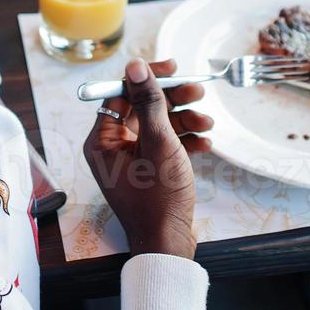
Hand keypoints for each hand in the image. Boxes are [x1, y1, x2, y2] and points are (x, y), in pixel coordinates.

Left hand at [84, 58, 213, 258]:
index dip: (148, 79)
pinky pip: (164, 147)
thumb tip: (135, 65)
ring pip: (157, 127)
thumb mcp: (158, 142)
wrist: (168, 244)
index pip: (121, 94)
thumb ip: (148, 102)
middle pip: (142, 109)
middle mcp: (111, 148)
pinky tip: (205, 144)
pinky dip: (184, 142)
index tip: (174, 68)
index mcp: (102, 140)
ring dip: (184, 121)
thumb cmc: (158, 197)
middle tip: (199, 92)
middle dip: (173, 101)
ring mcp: (130, 162)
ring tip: (207, 123)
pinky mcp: (148, 173)